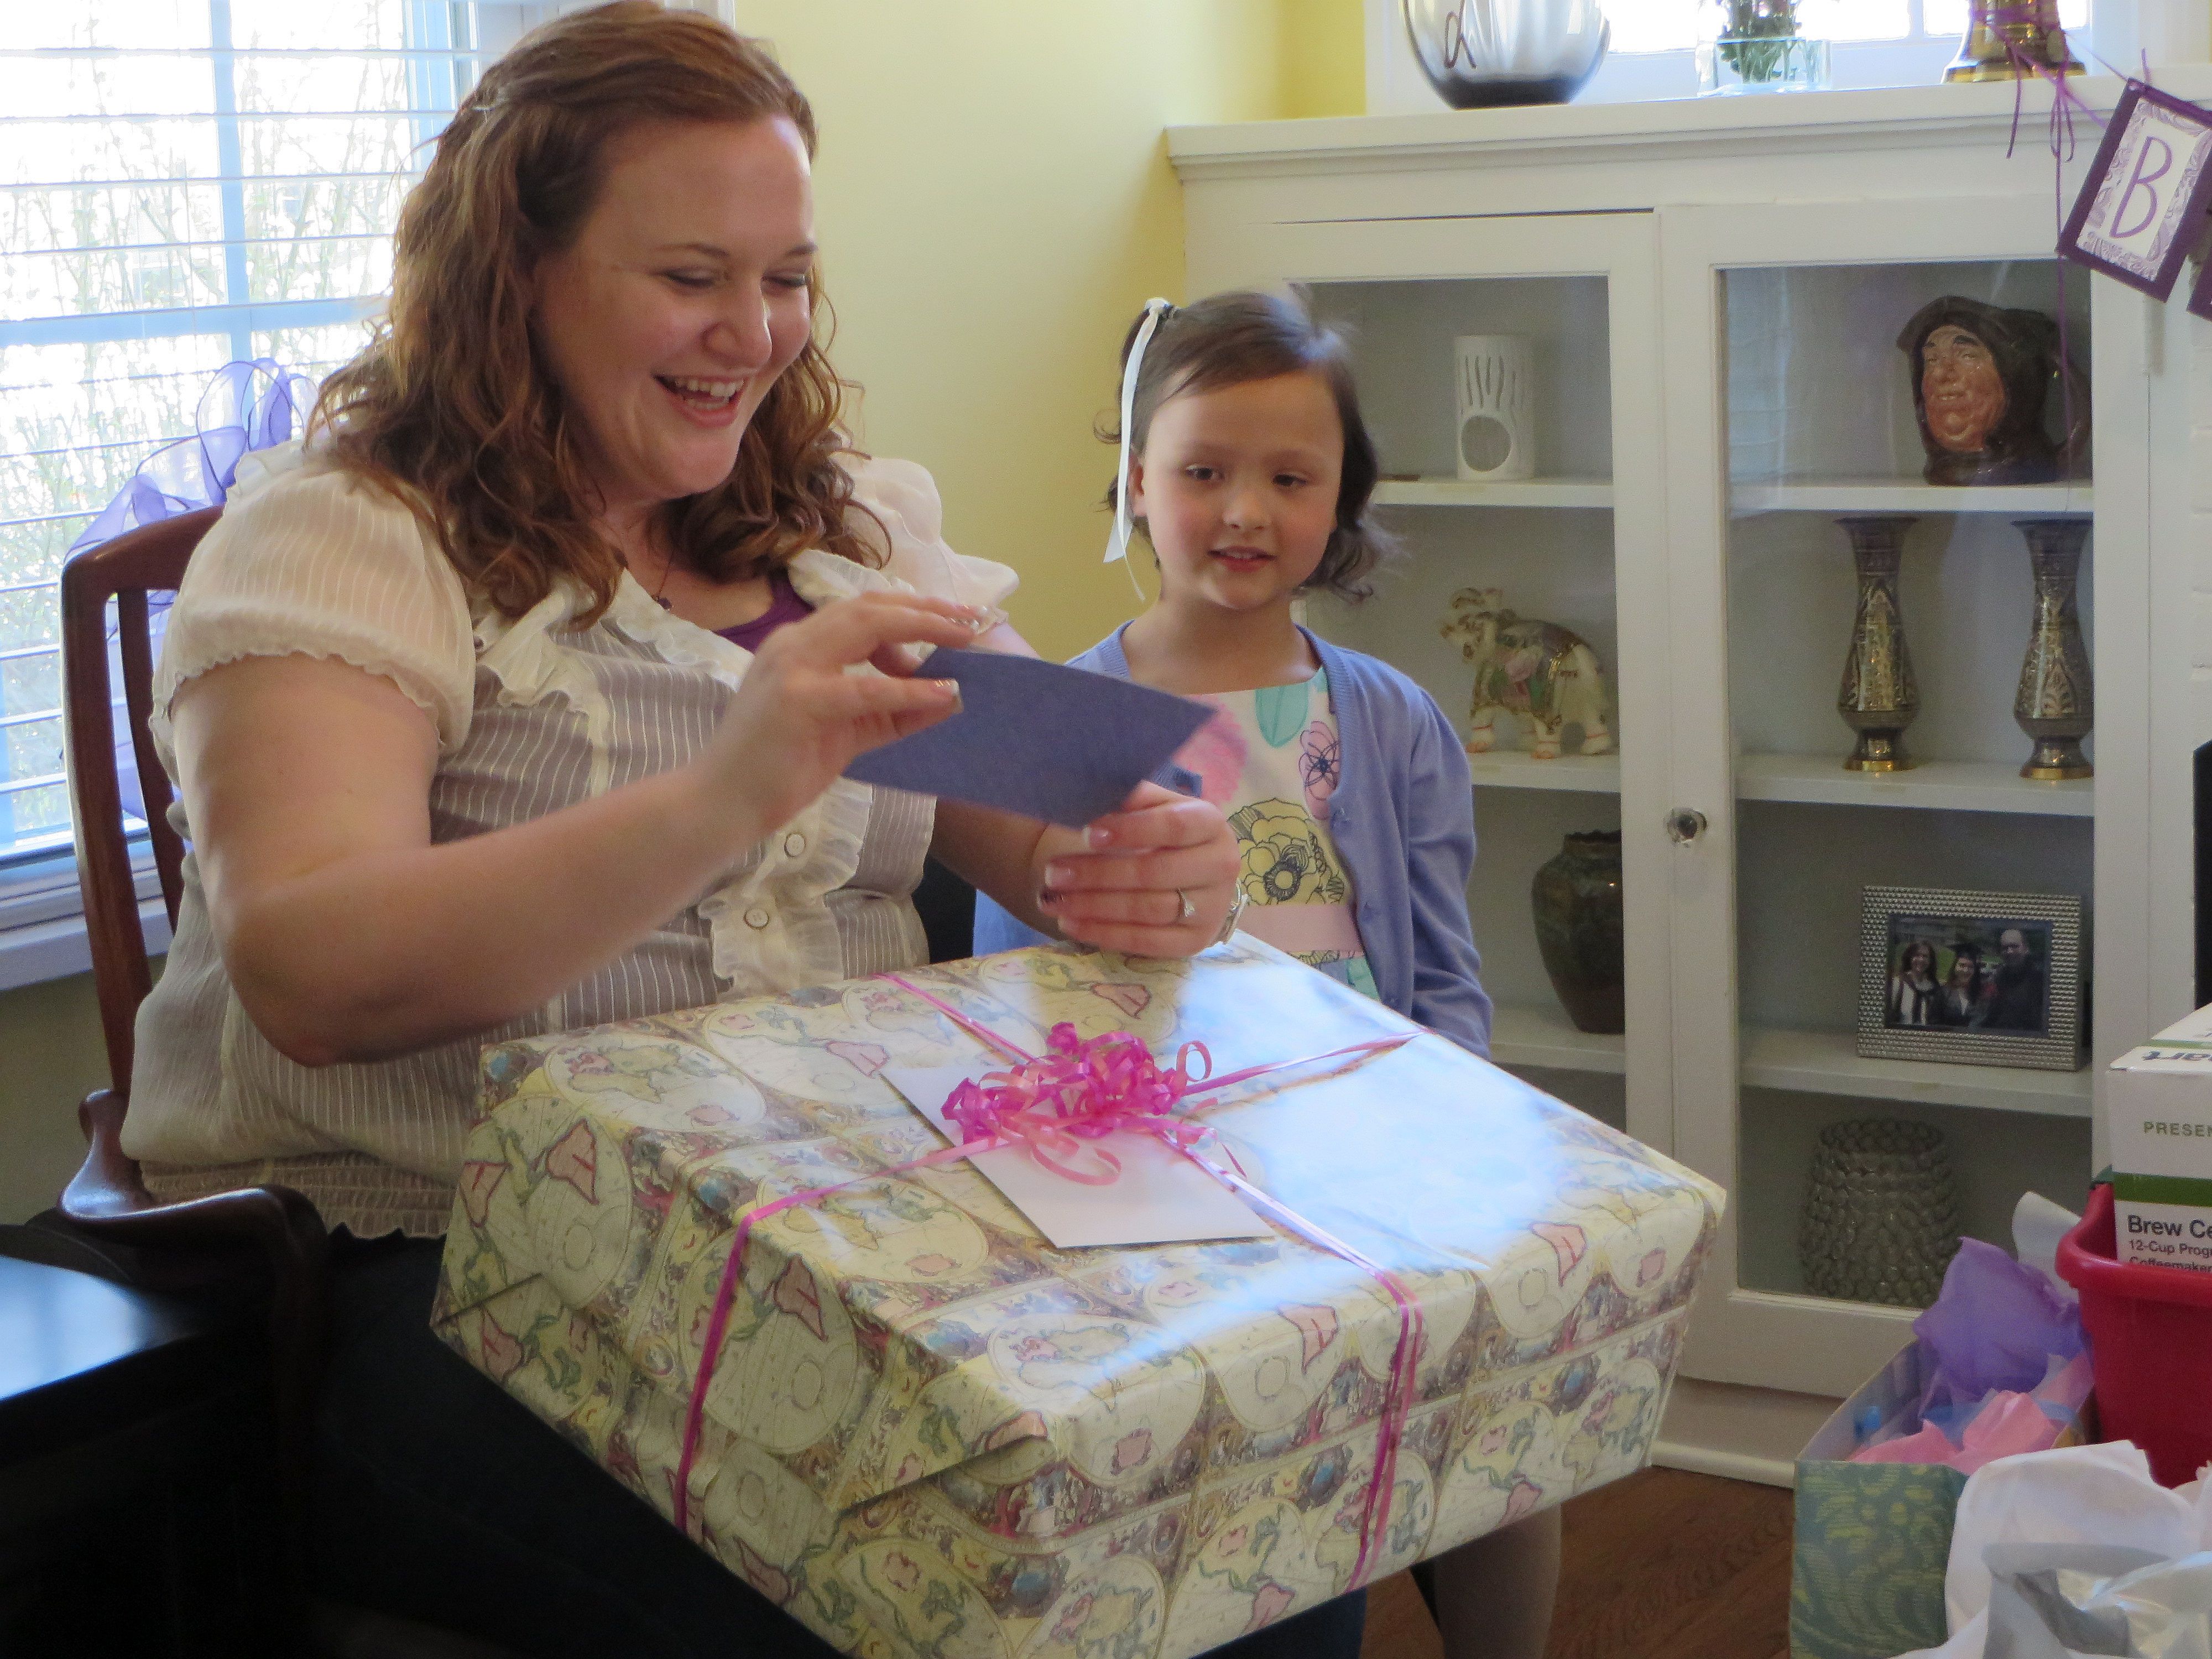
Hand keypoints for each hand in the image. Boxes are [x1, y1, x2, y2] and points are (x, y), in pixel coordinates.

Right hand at [698, 590, 983, 834]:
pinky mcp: (797, 701)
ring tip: (965, 639)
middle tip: (972, 618)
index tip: (955, 616)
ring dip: (922, 629)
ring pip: (866, 627)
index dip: (911, 608)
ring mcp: (791, 668)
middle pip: (869, 606)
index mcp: (799, 645)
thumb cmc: (778, 769)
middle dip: (925, 608)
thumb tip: (948, 696)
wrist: (720, 803)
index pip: (861, 610)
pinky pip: (864, 688)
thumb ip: (891, 712)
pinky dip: (908, 687)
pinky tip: (943, 692)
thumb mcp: (847, 732)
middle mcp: (793, 644)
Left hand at [1034, 783, 1240, 956]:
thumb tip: (1092, 788)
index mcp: (1211, 824)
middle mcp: (1221, 866)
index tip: (1088, 833)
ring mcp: (1212, 909)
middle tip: (1053, 873)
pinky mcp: (1195, 943)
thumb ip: (1129, 799)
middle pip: (1156, 873)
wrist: (1193, 875)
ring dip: (1094, 907)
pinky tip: (1071, 924)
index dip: (1131, 831)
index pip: (1174, 827)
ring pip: (1148, 911)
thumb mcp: (1152, 807)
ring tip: (1053, 900)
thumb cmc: (1163, 833)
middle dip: (1098, 874)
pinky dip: (1105, 934)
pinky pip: (1146, 943)